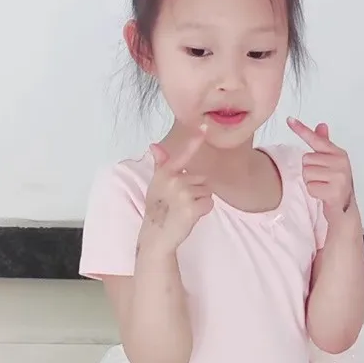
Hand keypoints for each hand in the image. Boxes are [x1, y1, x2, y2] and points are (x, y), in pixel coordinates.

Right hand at [140, 124, 213, 253]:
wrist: (157, 235)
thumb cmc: (158, 208)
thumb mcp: (156, 184)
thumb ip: (161, 164)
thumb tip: (154, 146)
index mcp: (165, 172)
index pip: (183, 155)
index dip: (194, 141)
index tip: (204, 127)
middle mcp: (174, 180)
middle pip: (201, 178)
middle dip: (196, 189)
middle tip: (180, 202)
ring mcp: (183, 194)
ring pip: (206, 191)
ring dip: (200, 200)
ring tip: (184, 209)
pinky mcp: (192, 208)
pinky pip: (209, 203)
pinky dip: (203, 210)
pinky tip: (190, 215)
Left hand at [287, 118, 355, 218]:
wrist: (345, 209)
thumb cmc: (336, 184)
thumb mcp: (331, 163)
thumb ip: (325, 145)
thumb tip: (321, 125)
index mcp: (339, 153)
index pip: (316, 139)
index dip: (301, 130)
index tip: (289, 120)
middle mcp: (340, 162)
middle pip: (306, 160)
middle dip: (309, 171)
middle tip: (322, 179)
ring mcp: (339, 176)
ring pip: (307, 173)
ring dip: (311, 182)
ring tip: (322, 186)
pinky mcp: (334, 191)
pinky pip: (310, 187)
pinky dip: (314, 193)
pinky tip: (323, 195)